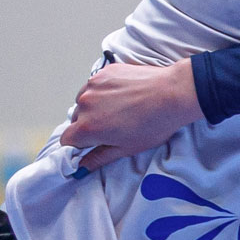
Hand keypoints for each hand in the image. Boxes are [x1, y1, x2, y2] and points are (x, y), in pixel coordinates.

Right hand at [61, 59, 203, 169]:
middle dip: (89, 125)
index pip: (67, 140)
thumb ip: (99, 157)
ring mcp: (93, 85)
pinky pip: (95, 85)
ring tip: (121, 108)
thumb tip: (82, 167)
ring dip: (95, 106)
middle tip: (113, 126)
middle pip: (76, 120)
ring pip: (84, 100)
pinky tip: (124, 94)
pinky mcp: (104, 72)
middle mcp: (84, 105)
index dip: (79, 145)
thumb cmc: (154, 124)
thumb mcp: (126, 148)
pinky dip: (104, 90)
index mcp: (87, 127)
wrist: (173, 94)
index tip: (93, 144)